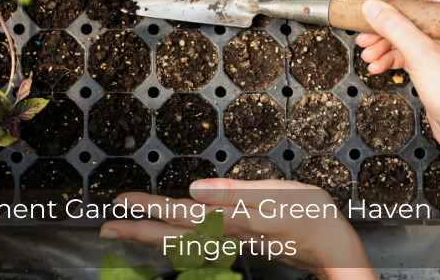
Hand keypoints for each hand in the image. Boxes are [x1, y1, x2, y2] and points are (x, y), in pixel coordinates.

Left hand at [100, 178, 377, 279]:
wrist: (333, 249)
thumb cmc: (310, 217)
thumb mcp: (278, 196)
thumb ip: (234, 193)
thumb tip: (194, 190)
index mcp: (231, 219)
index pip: (179, 213)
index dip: (148, 208)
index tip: (120, 202)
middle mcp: (225, 235)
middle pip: (172, 235)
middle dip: (138, 229)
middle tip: (106, 227)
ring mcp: (232, 244)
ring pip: (182, 244)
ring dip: (153, 237)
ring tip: (128, 232)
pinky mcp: (241, 247)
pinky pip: (197, 249)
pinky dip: (176, 245)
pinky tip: (171, 244)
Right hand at [356, 0, 439, 167]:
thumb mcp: (422, 54)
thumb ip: (396, 27)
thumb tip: (373, 7)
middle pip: (413, 15)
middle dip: (385, 25)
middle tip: (364, 32)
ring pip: (407, 36)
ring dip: (384, 44)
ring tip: (367, 54)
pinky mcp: (435, 67)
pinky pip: (408, 54)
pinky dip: (391, 58)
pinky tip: (377, 67)